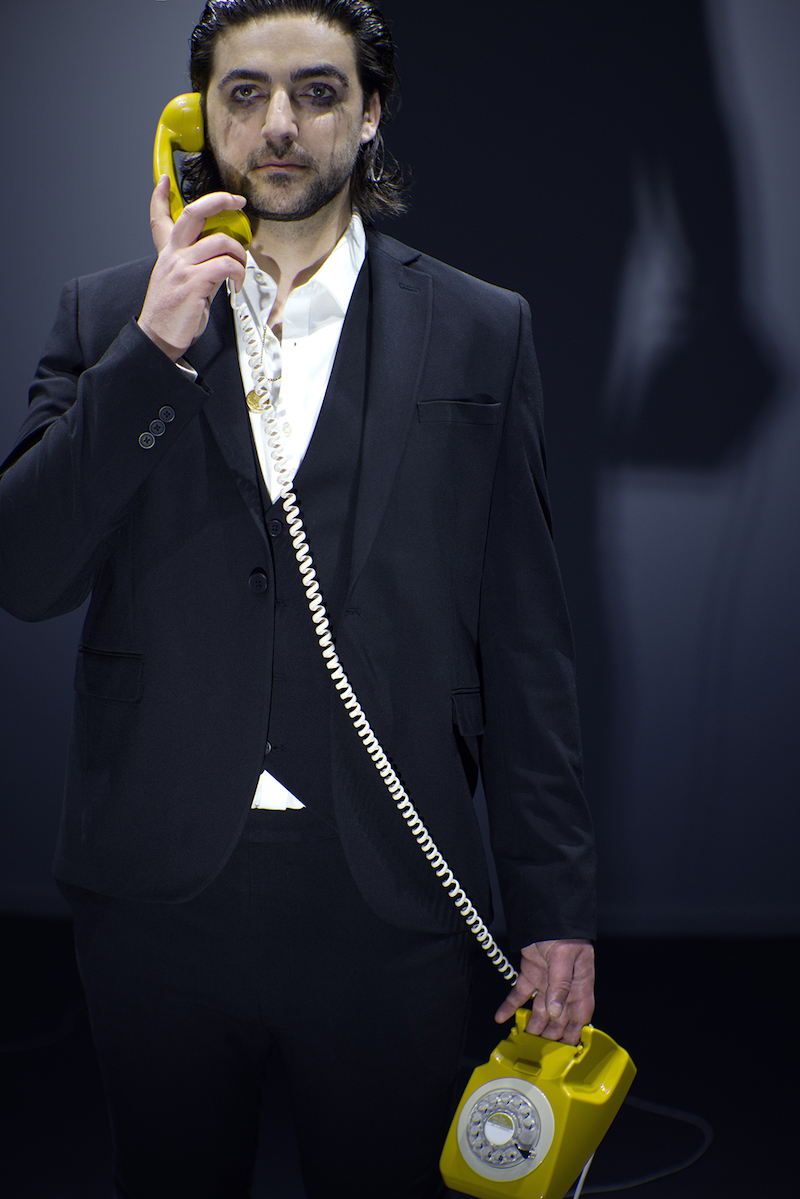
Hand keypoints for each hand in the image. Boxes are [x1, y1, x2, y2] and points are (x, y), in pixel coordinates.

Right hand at [137, 175, 247, 360]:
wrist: (158, 338)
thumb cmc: (173, 314)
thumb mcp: (178, 283)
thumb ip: (194, 266)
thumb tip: (221, 259)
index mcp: (167, 254)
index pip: (159, 219)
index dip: (160, 196)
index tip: (165, 180)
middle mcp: (173, 255)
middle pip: (194, 213)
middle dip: (220, 200)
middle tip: (238, 203)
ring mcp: (182, 267)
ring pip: (220, 241)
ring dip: (239, 253)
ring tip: (240, 269)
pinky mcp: (194, 283)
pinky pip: (226, 265)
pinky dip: (239, 273)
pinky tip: (236, 285)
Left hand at [494, 939, 594, 1045]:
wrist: (545, 909)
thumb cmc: (563, 930)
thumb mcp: (565, 957)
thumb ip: (560, 985)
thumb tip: (555, 1013)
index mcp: (580, 983)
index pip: (580, 1014)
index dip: (575, 1033)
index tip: (567, 1052)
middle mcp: (564, 985)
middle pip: (558, 1016)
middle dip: (550, 1035)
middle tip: (540, 1053)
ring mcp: (546, 980)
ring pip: (539, 1009)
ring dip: (531, 1026)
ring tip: (522, 1043)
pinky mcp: (530, 972)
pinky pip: (520, 993)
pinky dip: (510, 1005)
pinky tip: (501, 1017)